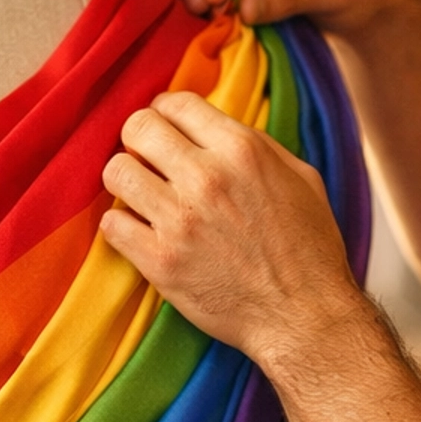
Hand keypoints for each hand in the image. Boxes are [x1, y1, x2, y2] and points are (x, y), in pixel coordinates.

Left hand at [100, 91, 362, 367]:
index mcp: (242, 151)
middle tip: (147, 159)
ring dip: (125, 181)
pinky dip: (120, 226)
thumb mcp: (301, 180)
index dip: (166, 112)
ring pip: (116, 172)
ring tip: (141, 196)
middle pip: (138, 128)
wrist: (304, 317)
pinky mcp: (160, 262)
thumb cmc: (309, 251)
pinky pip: (111, 224)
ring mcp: (180, 221)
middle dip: (139, 140)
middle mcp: (207, 178)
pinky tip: (138, 232)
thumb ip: (258, 147)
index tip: (166, 129)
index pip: (177, 104)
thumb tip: (217, 130)